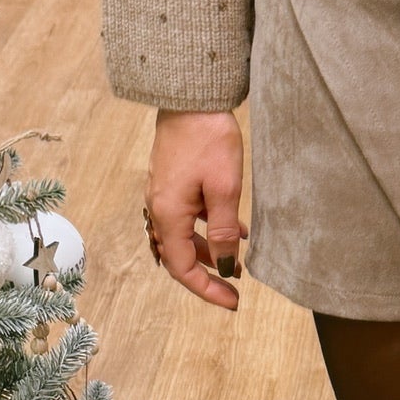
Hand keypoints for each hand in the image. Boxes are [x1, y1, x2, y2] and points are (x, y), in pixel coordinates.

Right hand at [145, 109, 246, 310]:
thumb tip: (227, 267)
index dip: (207, 290)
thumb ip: (224, 231)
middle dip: (208, 275)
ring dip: (209, 251)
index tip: (234, 302)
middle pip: (179, 256)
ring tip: (240, 259)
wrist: (190, 97)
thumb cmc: (208, 139)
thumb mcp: (225, 189)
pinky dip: (208, 229)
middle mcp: (159, 208)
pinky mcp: (171, 182)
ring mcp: (163, 195)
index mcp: (169, 215)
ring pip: (183, 237)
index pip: (183, 268)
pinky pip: (187, 217)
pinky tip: (236, 229)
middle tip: (236, 289)